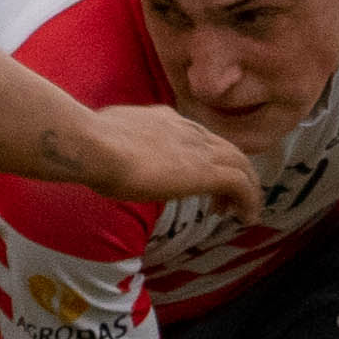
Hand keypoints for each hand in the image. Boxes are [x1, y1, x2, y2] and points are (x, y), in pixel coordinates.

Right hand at [74, 106, 259, 220]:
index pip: (199, 136)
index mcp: (164, 119)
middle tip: (228, 202)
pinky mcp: (206, 170)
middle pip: (226, 149)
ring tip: (245, 214)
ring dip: (247, 190)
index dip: (207, 159)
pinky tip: (247, 219)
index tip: (201, 183)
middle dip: (233, 173)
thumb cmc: (88, 147)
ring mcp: (198, 148)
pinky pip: (242, 185)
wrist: (93, 146)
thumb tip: (101, 160)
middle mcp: (186, 128)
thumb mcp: (104, 143)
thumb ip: (114, 149)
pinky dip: (250, 201)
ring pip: (240, 164)